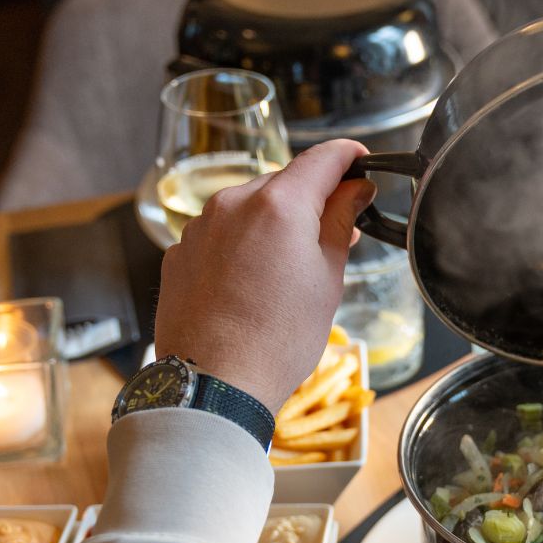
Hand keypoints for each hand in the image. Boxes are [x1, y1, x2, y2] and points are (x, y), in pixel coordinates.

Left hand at [154, 140, 376, 412]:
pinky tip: (254, 285)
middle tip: (338, 237)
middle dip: (313, 202)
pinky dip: (243, 246)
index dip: (349, 156)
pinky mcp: (180, 253)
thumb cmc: (278, 338)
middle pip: (285, 183)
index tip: (362, 162)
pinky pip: (222, 234)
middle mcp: (233, 203)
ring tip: (291, 273)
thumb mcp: (328, 277)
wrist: (214, 385)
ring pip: (251, 209)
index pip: (323, 158)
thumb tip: (355, 190)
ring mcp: (200, 227)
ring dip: (276, 225)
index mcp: (279, 203)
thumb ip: (341, 221)